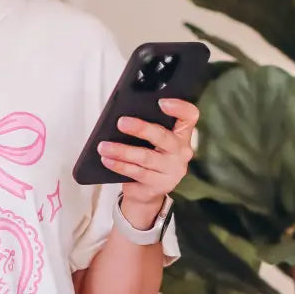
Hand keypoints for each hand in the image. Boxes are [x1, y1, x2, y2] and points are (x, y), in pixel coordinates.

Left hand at [97, 98, 198, 218]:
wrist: (146, 191)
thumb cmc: (149, 158)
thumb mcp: (153, 141)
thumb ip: (147, 128)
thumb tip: (123, 117)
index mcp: (182, 135)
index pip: (189, 116)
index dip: (179, 107)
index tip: (161, 102)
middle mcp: (181, 152)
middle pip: (163, 137)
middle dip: (141, 128)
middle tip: (121, 122)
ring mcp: (172, 169)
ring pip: (145, 157)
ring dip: (122, 150)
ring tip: (104, 146)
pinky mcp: (158, 184)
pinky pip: (136, 172)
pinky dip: (119, 165)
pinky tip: (107, 159)